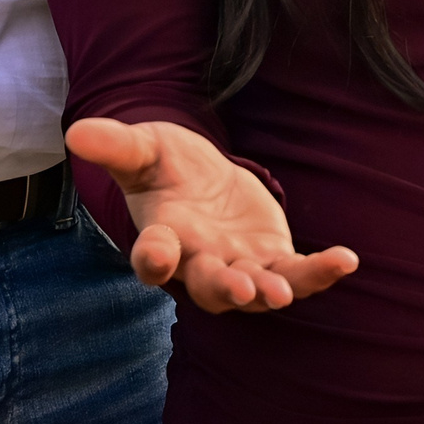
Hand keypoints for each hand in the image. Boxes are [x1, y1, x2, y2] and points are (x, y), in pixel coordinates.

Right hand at [65, 117, 358, 314]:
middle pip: (208, 284)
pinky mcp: (273, 261)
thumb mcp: (145, 148)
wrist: (203, 180)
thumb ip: (117, 145)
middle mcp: (200, 262)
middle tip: (239, 287)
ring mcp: (239, 266)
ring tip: (283, 291)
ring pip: (254, 291)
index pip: (153, 256)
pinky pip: (298, 275)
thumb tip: (77, 131)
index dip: (153, 258)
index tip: (155, 255)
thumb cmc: (166, 167)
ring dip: (269, 292)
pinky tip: (346, 260)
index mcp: (164, 237)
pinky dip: (320, 273)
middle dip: (223, 286)